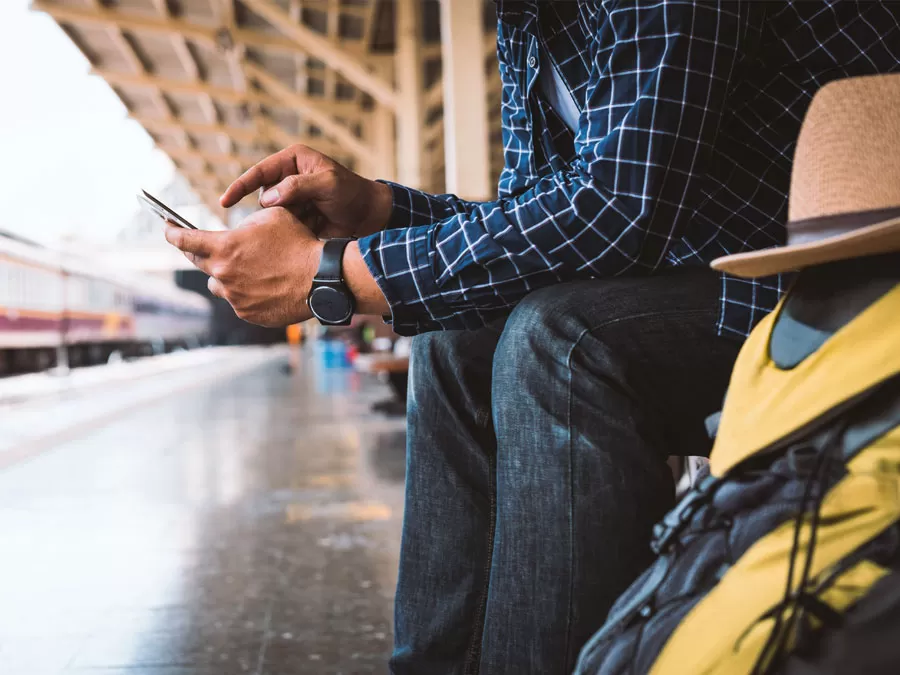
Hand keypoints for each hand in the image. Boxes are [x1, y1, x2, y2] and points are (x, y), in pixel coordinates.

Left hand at [164, 208, 322, 326]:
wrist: (319, 279)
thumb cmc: (298, 243)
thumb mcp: (272, 217)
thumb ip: (247, 222)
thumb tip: (240, 230)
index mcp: (224, 247)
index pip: (185, 240)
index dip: (172, 232)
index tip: (167, 229)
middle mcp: (223, 274)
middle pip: (197, 262)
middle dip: (197, 252)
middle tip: (201, 247)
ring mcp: (234, 297)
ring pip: (218, 285)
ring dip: (224, 276)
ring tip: (245, 270)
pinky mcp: (247, 313)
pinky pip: (237, 301)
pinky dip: (245, 293)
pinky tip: (264, 286)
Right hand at [219, 144, 392, 238]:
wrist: (370, 216)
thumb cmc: (352, 194)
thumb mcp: (329, 184)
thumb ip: (298, 186)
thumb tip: (268, 198)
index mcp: (293, 161)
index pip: (259, 172)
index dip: (240, 187)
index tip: (225, 202)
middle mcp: (288, 177)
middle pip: (264, 196)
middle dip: (272, 211)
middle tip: (295, 218)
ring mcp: (292, 199)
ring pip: (272, 215)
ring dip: (282, 223)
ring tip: (308, 223)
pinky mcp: (297, 217)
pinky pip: (282, 226)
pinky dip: (288, 232)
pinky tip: (306, 232)